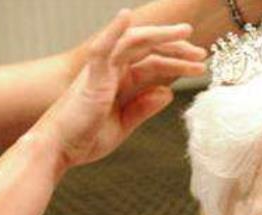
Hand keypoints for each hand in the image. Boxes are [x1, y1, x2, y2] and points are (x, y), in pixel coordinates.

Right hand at [32, 9, 205, 171]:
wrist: (59, 150)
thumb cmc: (85, 138)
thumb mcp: (123, 125)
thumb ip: (143, 107)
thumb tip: (168, 92)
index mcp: (118, 81)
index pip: (152, 62)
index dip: (177, 61)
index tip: (199, 66)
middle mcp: (110, 70)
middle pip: (147, 48)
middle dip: (176, 46)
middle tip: (202, 52)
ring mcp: (100, 71)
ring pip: (133, 43)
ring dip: (161, 36)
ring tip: (186, 35)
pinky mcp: (90, 78)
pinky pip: (102, 49)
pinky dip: (113, 31)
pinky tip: (126, 18)